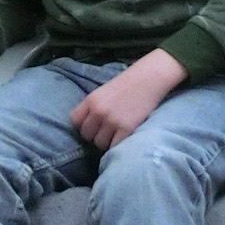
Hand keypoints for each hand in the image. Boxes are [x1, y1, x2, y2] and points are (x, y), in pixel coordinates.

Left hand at [70, 49, 187, 149]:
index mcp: (91, 100)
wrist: (149, 79)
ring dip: (106, 142)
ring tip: (115, 134)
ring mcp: (112, 121)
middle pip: (86, 135)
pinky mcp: (126, 129)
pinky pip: (114, 146)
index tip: (92, 125)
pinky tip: (122, 138)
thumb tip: (86, 126)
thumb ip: (93, 106)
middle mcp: (99, 111)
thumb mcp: (103, 92)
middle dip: (94, 135)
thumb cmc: (127, 85)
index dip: (83, 125)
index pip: (75, 121)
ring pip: (99, 143)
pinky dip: (117, 145)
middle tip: (105, 132)